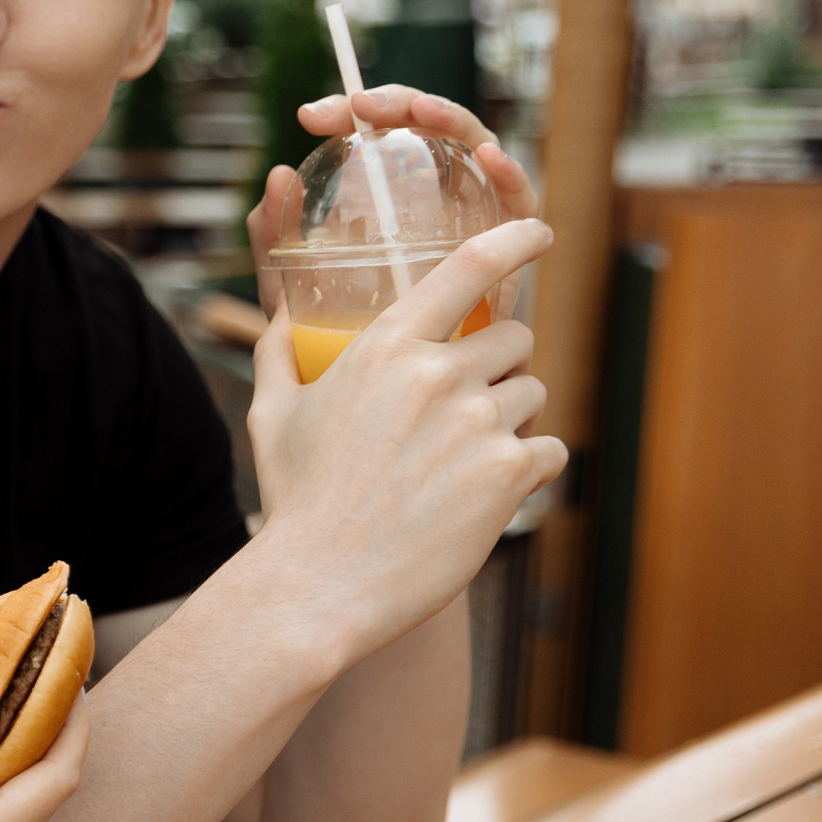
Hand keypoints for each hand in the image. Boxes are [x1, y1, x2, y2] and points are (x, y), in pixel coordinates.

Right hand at [244, 217, 568, 665]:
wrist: (318, 588)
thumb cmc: (293, 503)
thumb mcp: (271, 416)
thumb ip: (278, 352)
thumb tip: (280, 313)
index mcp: (385, 348)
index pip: (469, 267)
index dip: (515, 240)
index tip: (540, 233)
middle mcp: (438, 375)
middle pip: (512, 338)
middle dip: (497, 367)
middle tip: (460, 413)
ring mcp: (478, 423)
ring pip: (532, 394)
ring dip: (510, 421)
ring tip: (461, 465)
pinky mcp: (509, 474)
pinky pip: (550, 449)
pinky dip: (528, 470)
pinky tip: (482, 496)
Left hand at [245, 86, 539, 322]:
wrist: (376, 409)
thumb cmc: (333, 345)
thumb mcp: (289, 291)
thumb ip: (271, 242)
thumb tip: (278, 175)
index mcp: (384, 203)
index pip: (374, 140)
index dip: (349, 114)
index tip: (311, 114)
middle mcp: (430, 205)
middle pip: (427, 134)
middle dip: (399, 104)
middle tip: (361, 105)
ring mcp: (470, 224)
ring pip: (474, 152)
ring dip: (452, 121)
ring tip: (423, 111)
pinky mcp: (505, 257)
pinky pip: (519, 206)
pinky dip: (512, 174)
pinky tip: (492, 158)